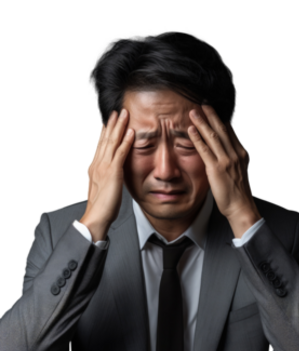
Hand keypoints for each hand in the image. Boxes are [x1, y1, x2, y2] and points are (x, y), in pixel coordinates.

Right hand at [81, 109, 135, 240]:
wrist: (97, 216)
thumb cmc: (101, 205)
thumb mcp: (100, 187)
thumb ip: (104, 177)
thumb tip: (108, 173)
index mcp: (93, 166)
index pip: (99, 145)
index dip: (103, 132)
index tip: (107, 122)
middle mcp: (97, 163)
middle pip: (105, 139)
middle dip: (111, 124)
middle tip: (117, 112)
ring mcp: (104, 166)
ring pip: (112, 142)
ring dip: (119, 127)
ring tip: (124, 115)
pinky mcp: (113, 172)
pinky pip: (121, 153)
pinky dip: (126, 141)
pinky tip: (131, 132)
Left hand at [186, 105, 260, 236]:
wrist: (241, 206)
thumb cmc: (239, 192)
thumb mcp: (241, 170)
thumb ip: (234, 158)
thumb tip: (227, 151)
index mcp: (242, 153)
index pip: (231, 132)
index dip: (221, 120)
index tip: (213, 111)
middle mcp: (236, 154)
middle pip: (222, 130)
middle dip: (212, 116)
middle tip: (203, 103)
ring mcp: (227, 160)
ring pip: (213, 137)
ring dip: (202, 123)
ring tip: (193, 112)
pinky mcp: (216, 168)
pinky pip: (205, 150)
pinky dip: (197, 138)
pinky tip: (191, 130)